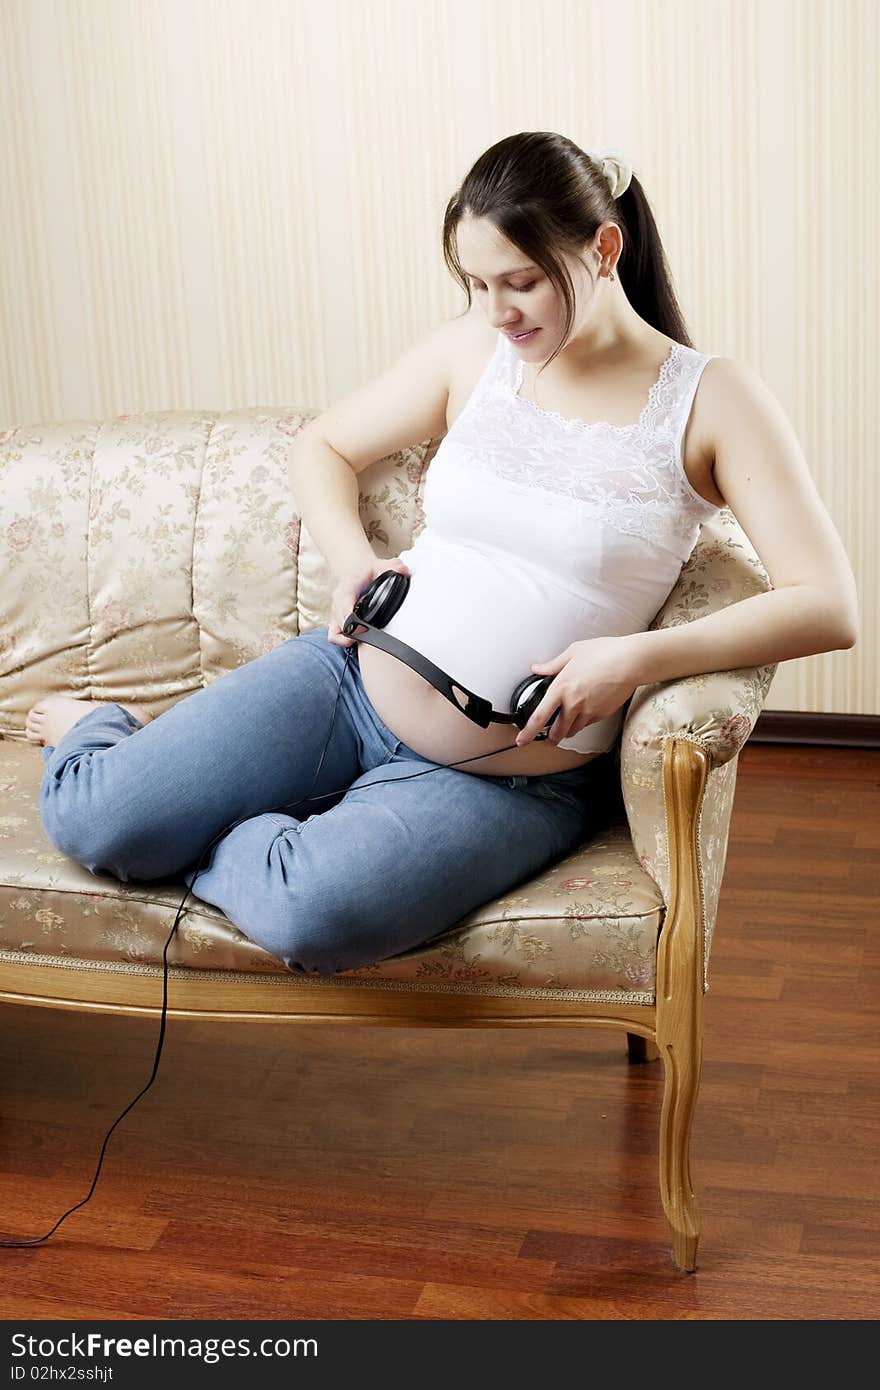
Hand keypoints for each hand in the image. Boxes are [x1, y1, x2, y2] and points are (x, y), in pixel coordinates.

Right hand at [327, 557, 409, 646]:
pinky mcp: (337, 622)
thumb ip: (393, 566)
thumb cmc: (369, 572)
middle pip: (340, 623)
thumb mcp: (381, 565)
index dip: (349, 617)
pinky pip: (334, 636)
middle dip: (352, 632)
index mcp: (347, 588)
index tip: (359, 626)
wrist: (356, 571)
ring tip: (363, 640)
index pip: (343, 604)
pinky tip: (358, 641)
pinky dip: (343, 641)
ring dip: (346, 639)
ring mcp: (336, 614)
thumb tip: (403, 570)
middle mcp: (338, 602)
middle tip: (369, 636)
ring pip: (335, 633)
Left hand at [514, 634, 641, 745]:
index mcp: (561, 688)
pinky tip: (584, 712)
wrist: (630, 662)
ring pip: (573, 730)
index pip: (540, 717)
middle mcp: (573, 703)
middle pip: (557, 731)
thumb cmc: (604, 653)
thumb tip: (538, 669)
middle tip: (547, 739)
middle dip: (551, 738)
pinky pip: (588, 723)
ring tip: (565, 726)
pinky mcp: (602, 714)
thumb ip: (553, 665)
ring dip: (567, 731)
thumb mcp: (573, 652)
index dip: (528, 732)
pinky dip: (583, 722)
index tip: (522, 740)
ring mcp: (589, 711)